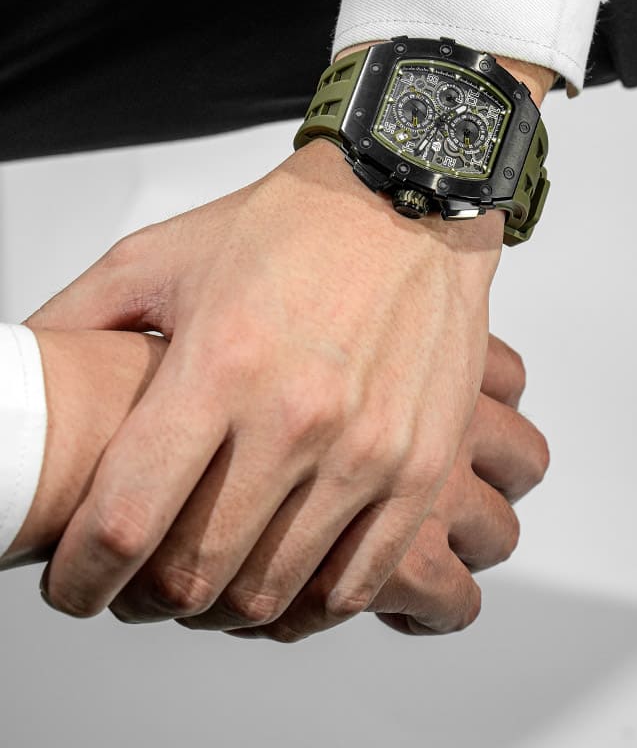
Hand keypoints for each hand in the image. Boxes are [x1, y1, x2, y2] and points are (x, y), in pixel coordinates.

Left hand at [25, 135, 506, 630]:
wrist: (407, 201)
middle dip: (144, 600)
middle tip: (134, 585)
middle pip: (197, 574)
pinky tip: (281, 584)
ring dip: (220, 611)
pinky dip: (305, 608)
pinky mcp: (420, 467)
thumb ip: (78, 319)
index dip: (81, 577)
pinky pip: (356, 584)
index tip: (73, 584)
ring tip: (205, 584)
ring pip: (273, 594)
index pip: (125, 519)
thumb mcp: (161, 256)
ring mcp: (367, 450)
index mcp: (220, 363)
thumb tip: (22, 375)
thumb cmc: (290, 228)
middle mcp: (296, 415)